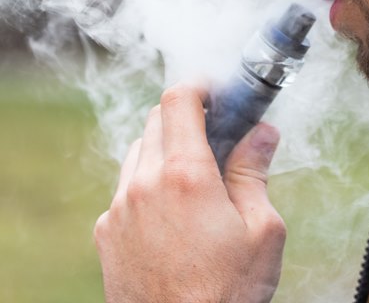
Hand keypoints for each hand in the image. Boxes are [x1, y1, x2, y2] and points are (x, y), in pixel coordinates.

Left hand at [93, 83, 286, 302]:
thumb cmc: (227, 294)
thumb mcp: (261, 231)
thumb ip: (255, 173)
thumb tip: (263, 133)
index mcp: (185, 175)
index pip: (178, 100)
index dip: (199, 87)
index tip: (216, 92)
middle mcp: (143, 184)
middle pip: (156, 122)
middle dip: (186, 119)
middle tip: (217, 136)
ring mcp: (118, 210)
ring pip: (137, 155)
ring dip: (163, 152)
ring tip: (195, 180)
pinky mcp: (105, 235)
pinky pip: (124, 192)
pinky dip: (146, 188)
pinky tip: (172, 216)